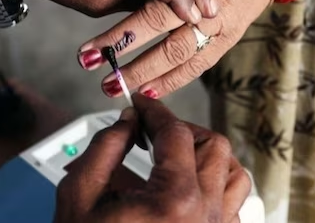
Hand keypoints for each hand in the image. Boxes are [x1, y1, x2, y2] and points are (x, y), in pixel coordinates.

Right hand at [54, 94, 251, 222]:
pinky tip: (186, 191)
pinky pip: (232, 206)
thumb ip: (106, 146)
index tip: (142, 104)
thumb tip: (130, 121)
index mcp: (176, 200)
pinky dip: (215, 188)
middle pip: (214, 147)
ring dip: (208, 158)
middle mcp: (206, 216)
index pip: (176, 134)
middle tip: (155, 133)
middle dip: (184, 132)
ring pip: (234, 175)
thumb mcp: (80, 194)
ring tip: (176, 158)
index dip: (156, 112)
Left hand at [76, 0, 285, 96]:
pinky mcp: (230, 34)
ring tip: (113, 86)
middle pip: (157, 23)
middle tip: (90, 66)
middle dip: (121, 49)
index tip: (85, 49)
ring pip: (177, 50)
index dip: (115, 29)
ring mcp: (220, 16)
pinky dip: (173, 79)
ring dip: (143, 71)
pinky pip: (199, 63)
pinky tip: (148, 91)